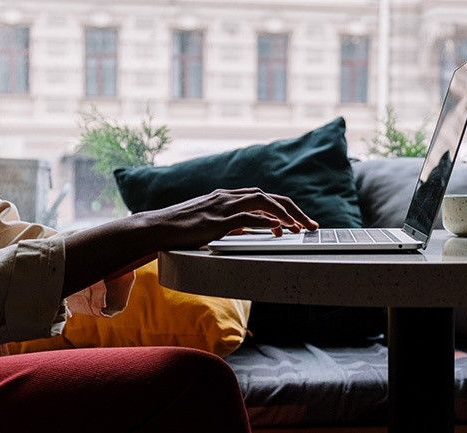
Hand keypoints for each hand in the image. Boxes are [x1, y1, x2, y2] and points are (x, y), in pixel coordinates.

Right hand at [140, 188, 318, 248]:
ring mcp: (222, 207)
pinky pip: (247, 218)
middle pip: (270, 197)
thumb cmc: (180, 229)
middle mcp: (228, 197)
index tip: (300, 221)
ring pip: (263, 202)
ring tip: (300, 228)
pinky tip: (278, 228)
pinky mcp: (216, 221)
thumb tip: (249, 230)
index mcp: (227, 197)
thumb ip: (230, 224)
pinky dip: (265, 221)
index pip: (264, 197)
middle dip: (294, 210)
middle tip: (311, 225)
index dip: (285, 207)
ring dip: (285, 214)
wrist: (156, 228)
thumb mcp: (211, 223)